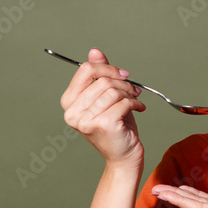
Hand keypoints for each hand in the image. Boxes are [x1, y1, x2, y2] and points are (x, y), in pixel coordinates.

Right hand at [60, 48, 146, 170]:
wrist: (123, 156)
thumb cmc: (115, 125)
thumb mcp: (105, 97)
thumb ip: (98, 75)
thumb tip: (94, 51)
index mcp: (68, 101)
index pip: (86, 70)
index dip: (108, 69)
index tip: (123, 74)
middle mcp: (72, 112)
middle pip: (102, 81)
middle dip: (123, 83)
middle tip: (134, 89)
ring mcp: (85, 120)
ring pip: (113, 91)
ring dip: (130, 93)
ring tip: (136, 99)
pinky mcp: (102, 125)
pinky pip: (123, 103)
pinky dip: (135, 103)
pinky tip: (139, 108)